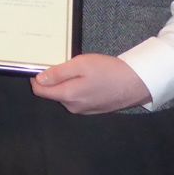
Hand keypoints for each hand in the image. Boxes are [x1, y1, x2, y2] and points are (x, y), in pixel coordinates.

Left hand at [31, 54, 150, 113]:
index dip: (37, 78)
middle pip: (53, 93)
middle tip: (66, 64)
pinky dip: (78, 88)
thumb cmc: (108, 71)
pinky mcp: (93, 109)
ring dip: (67, 83)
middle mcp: (73, 107)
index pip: (40, 91)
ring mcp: (84, 110)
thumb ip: (58, 73)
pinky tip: (90, 79)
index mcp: (68, 96)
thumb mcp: (80, 64)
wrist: (137, 83)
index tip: (41, 65)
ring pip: (66, 95)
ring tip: (81, 70)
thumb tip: (38, 79)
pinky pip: (77, 98)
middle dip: (54, 79)